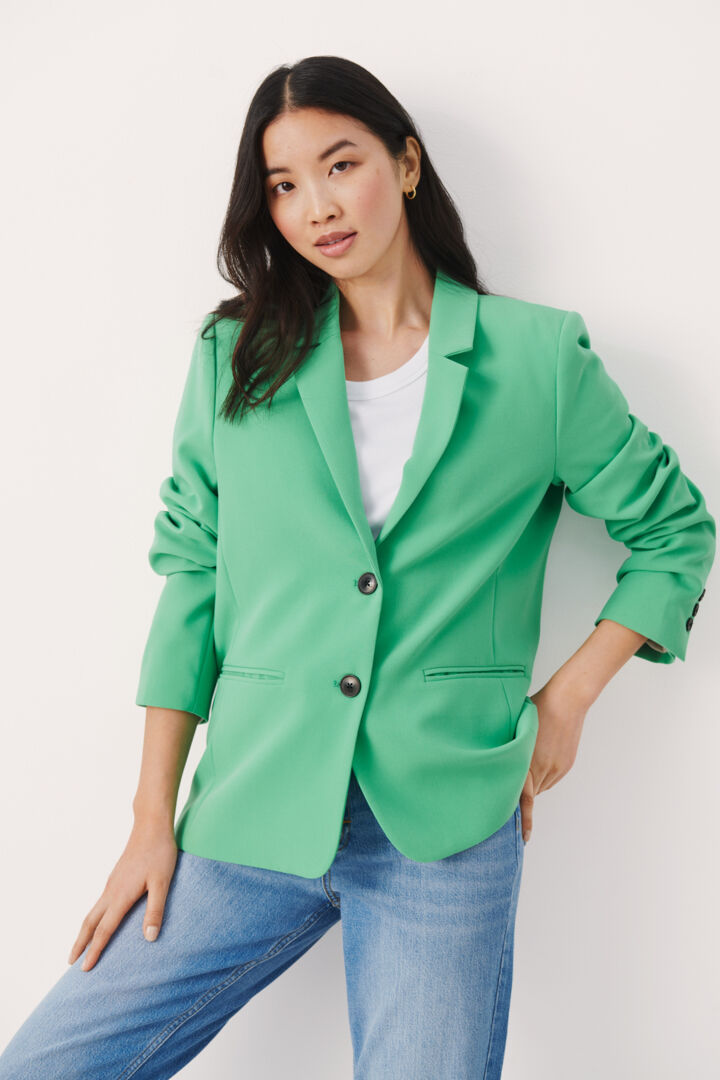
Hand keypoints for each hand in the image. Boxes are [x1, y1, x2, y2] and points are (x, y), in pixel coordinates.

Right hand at [67, 820, 177, 970]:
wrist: (151, 824)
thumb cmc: (160, 852)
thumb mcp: (162, 882)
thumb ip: (156, 910)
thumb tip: (149, 939)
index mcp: (121, 896)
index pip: (104, 930)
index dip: (94, 951)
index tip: (84, 969)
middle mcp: (111, 891)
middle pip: (89, 922)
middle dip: (80, 944)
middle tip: (70, 963)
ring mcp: (112, 883)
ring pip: (93, 912)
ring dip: (85, 931)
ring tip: (81, 946)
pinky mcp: (116, 877)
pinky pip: (100, 903)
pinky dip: (94, 918)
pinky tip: (101, 920)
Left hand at [520, 681, 588, 843]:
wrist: (566, 701)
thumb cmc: (536, 709)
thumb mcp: (514, 729)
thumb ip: (507, 750)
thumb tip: (495, 761)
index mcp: (528, 763)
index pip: (524, 799)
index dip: (523, 819)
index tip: (524, 837)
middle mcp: (544, 770)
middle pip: (530, 794)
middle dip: (520, 799)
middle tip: (508, 808)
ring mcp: (557, 768)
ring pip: (541, 786)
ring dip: (532, 783)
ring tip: (524, 768)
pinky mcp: (566, 765)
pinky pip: (551, 777)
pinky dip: (542, 774)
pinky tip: (539, 758)